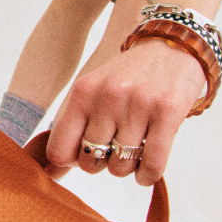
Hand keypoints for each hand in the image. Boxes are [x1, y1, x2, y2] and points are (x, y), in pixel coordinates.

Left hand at [46, 40, 206, 185]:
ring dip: (127, 168)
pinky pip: (151, 165)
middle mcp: (107, 97)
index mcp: (83, 92)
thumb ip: (72, 127)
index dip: (70, 161)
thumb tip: (51, 174)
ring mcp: (138, 105)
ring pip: (121, 167)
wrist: (171, 46)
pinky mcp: (167, 113)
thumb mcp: (93, 91)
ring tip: (133, 151)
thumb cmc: (127, 77)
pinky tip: (146, 168)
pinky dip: (147, 175)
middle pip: (90, 162)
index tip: (83, 155)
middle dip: (101, 164)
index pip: (60, 149)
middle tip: (113, 150)